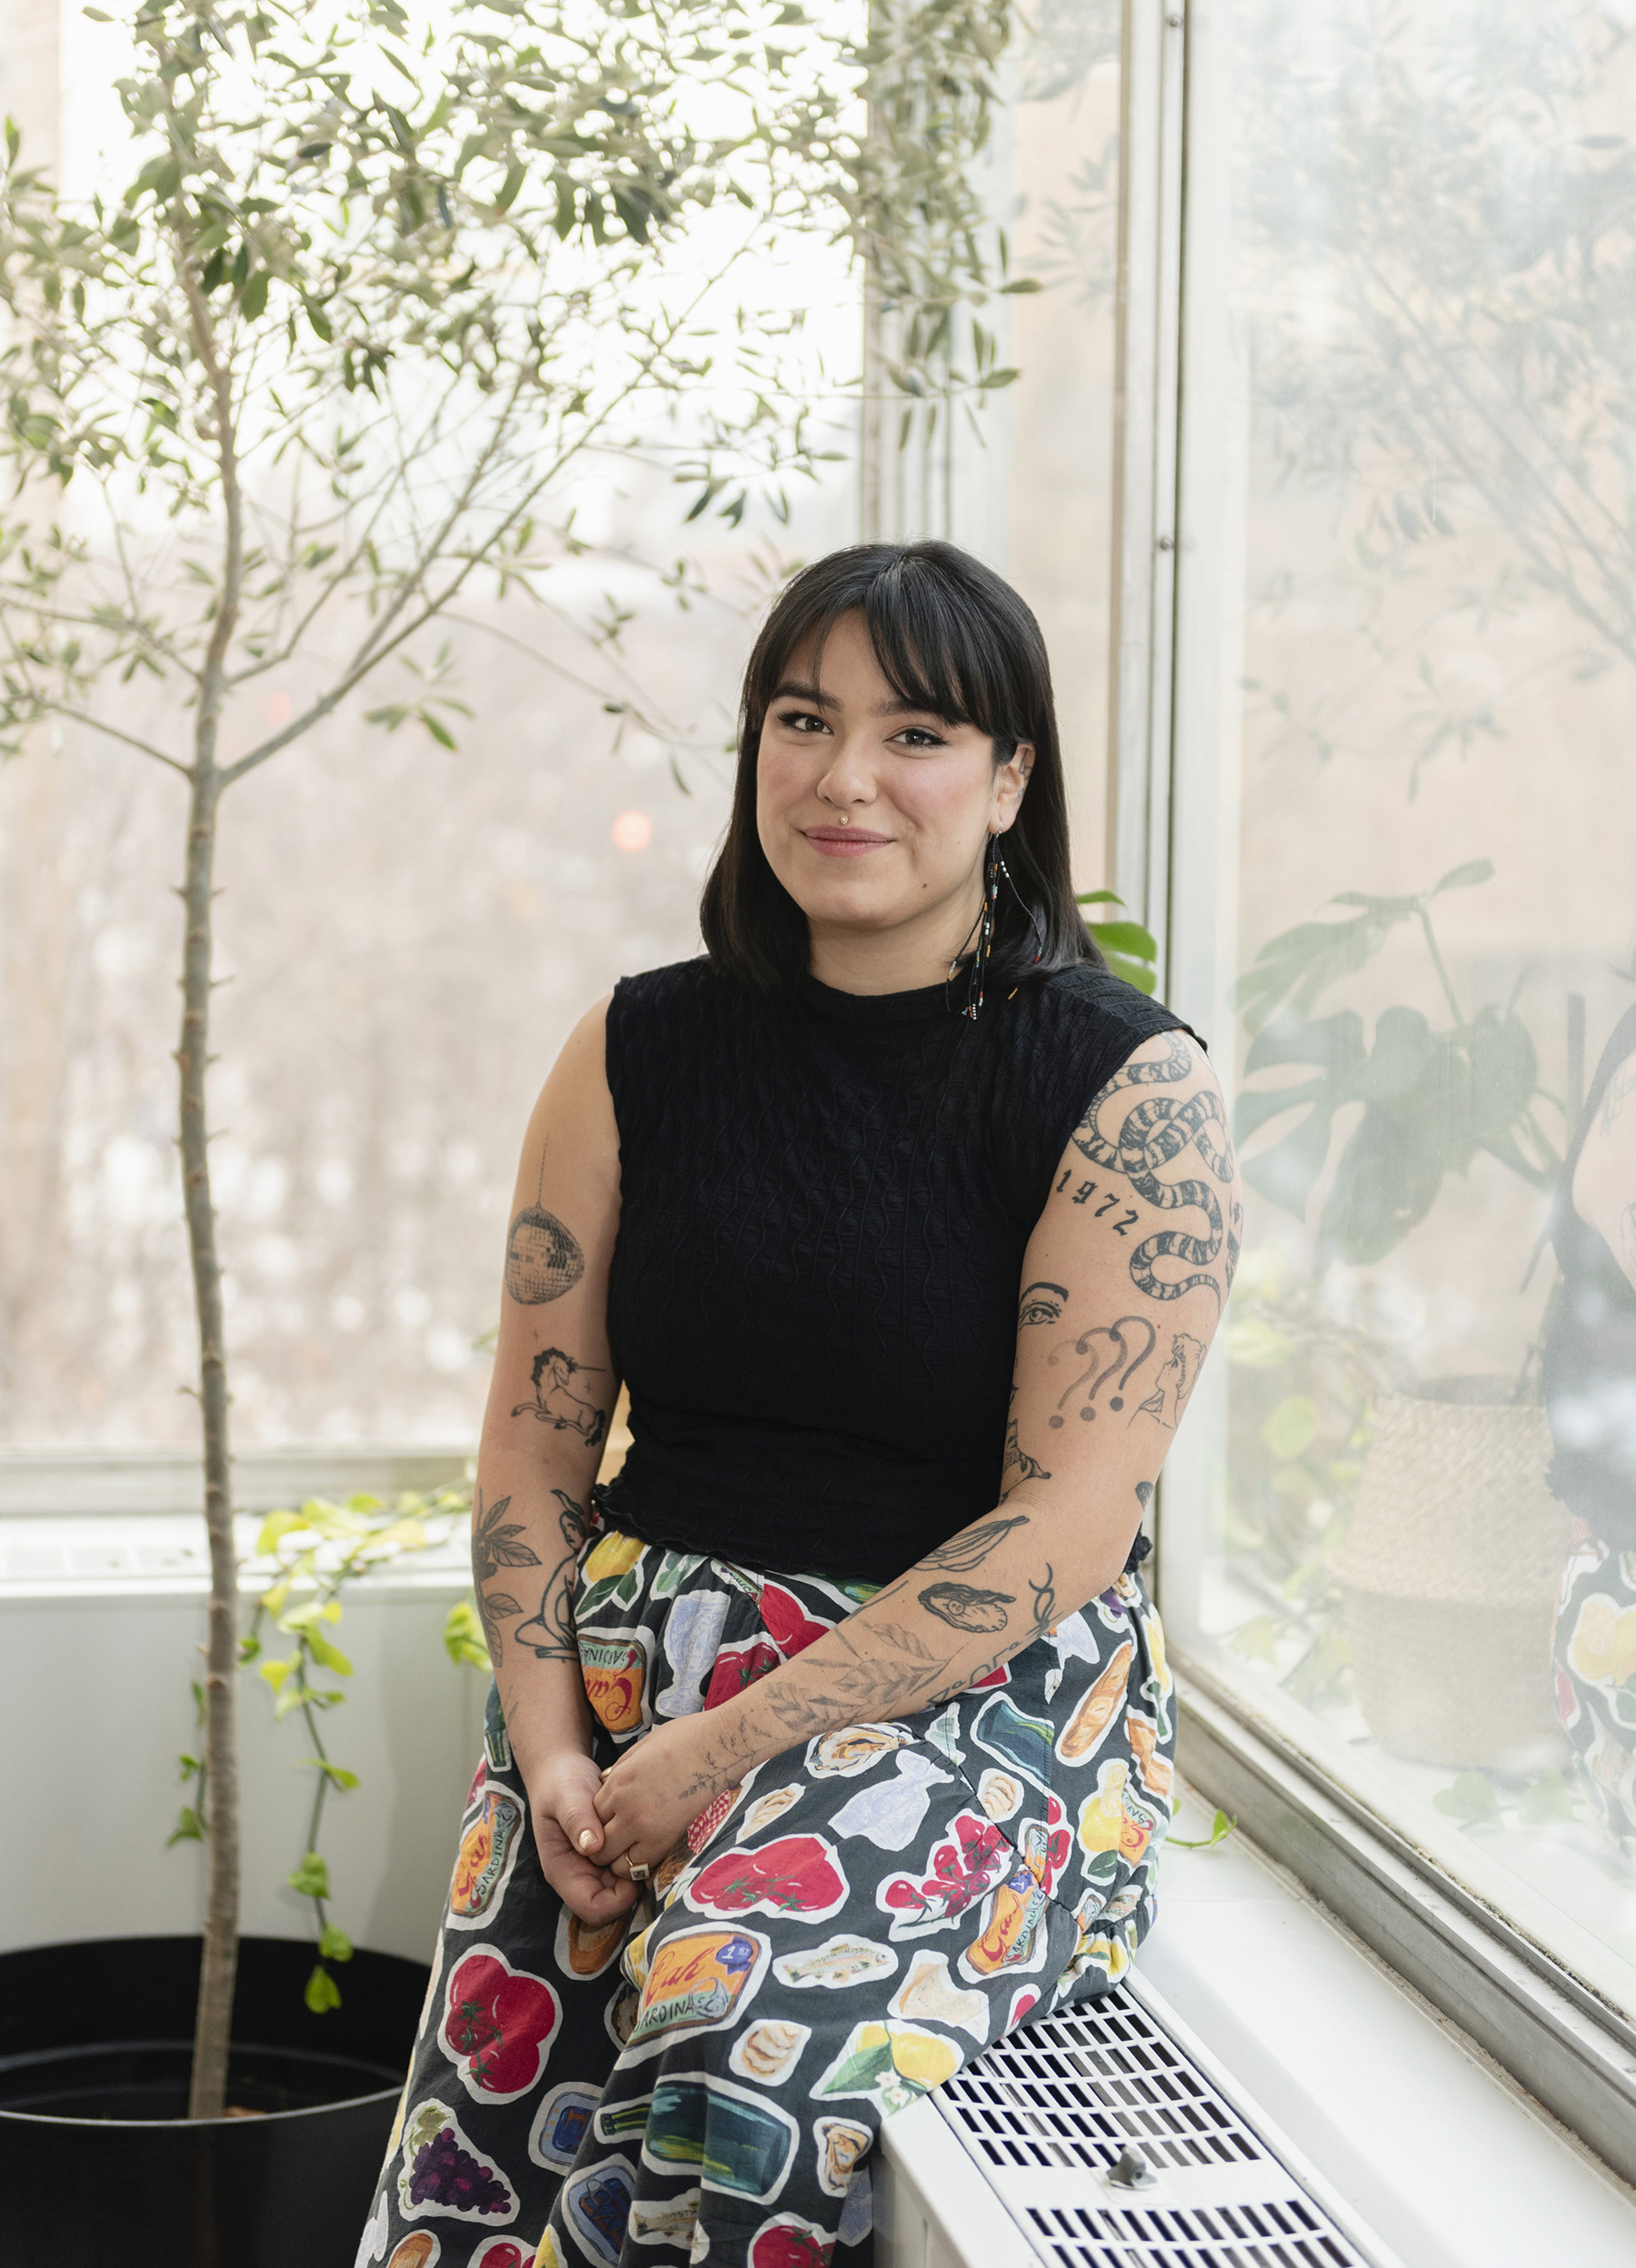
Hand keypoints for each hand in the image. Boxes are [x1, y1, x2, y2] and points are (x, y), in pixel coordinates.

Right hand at [524, 1748, 640, 1926]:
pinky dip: (638, 1859)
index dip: (615, 1901)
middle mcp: (579, 1875)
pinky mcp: (607, 1855)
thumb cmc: (560, 1782)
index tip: (634, 1875)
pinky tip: (648, 1838)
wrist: (562, 1769)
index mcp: (562, 1870)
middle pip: (610, 1905)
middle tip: (649, 1858)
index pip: (591, 1908)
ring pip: (621, 1890)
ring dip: (637, 1874)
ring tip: (651, 1846)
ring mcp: (593, 1867)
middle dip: (631, 1889)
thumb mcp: (565, 1796)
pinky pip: (626, 1869)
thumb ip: (576, 1820)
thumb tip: (592, 1848)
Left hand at [593, 1715, 730, 1880]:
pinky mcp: (665, 1839)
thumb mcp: (640, 1749)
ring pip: (615, 1861)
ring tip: (632, 1849)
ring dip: (620, 1858)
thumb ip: (620, 1773)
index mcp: (618, 1782)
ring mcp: (644, 1826)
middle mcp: (625, 1807)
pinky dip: (639, 1864)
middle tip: (619, 1839)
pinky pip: (640, 1866)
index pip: (592, 1815)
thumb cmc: (683, 1740)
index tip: (613, 1819)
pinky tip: (648, 1851)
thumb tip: (608, 1788)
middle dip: (604, 1844)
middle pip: (599, 1843)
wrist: (716, 1748)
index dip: (600, 1819)